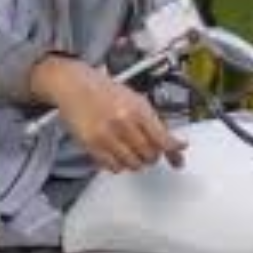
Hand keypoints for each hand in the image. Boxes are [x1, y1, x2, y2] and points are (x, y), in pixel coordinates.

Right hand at [30, 55, 185, 172]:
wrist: (74, 85)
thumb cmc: (104, 91)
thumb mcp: (136, 100)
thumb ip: (156, 123)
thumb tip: (177, 146)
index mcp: (137, 110)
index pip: (164, 140)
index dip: (173, 152)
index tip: (178, 157)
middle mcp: (123, 123)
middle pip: (150, 155)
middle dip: (151, 154)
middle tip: (147, 148)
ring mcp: (106, 135)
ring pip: (133, 164)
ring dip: (135, 160)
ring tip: (129, 149)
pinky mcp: (91, 145)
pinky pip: (114, 167)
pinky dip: (118, 164)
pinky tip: (116, 151)